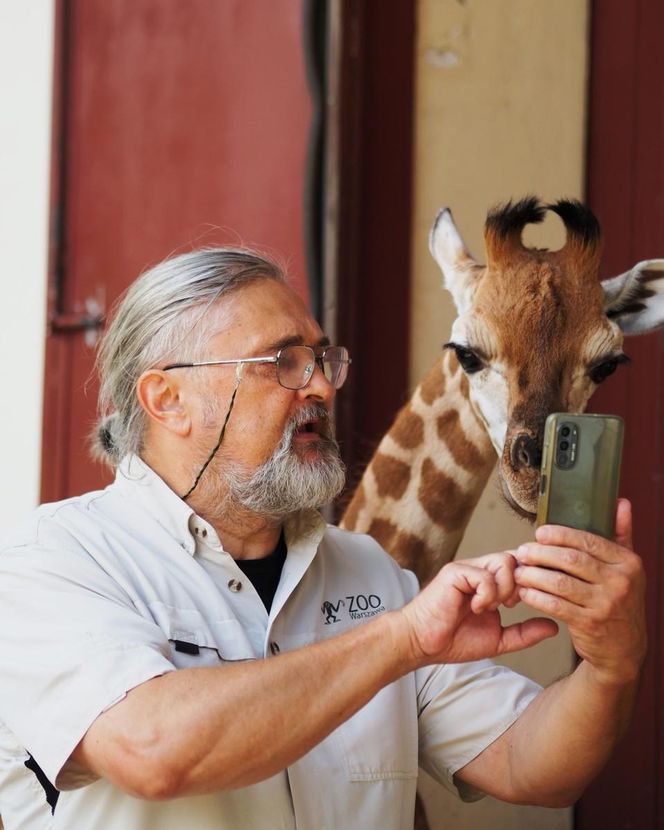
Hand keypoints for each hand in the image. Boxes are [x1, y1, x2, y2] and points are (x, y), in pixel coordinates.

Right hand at [400, 553, 557, 666]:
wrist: (423, 643)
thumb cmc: (454, 640)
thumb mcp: (499, 640)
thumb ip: (525, 633)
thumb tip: (554, 627)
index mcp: (490, 582)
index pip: (520, 566)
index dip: (529, 581)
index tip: (523, 604)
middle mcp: (480, 570)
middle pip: (517, 559)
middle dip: (521, 584)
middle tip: (510, 606)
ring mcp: (467, 569)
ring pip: (505, 562)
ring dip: (505, 588)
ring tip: (492, 607)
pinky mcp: (455, 572)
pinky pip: (484, 575)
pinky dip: (487, 594)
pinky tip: (476, 608)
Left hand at [514, 499, 645, 684]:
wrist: (623, 650)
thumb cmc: (619, 602)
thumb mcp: (627, 569)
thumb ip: (621, 535)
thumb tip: (620, 502)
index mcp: (628, 563)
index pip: (589, 541)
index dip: (560, 535)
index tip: (539, 533)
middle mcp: (620, 583)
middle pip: (571, 560)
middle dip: (541, 553)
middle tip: (522, 551)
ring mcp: (605, 604)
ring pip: (559, 582)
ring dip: (533, 575)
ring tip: (519, 571)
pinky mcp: (589, 624)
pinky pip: (555, 605)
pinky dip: (536, 596)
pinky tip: (524, 592)